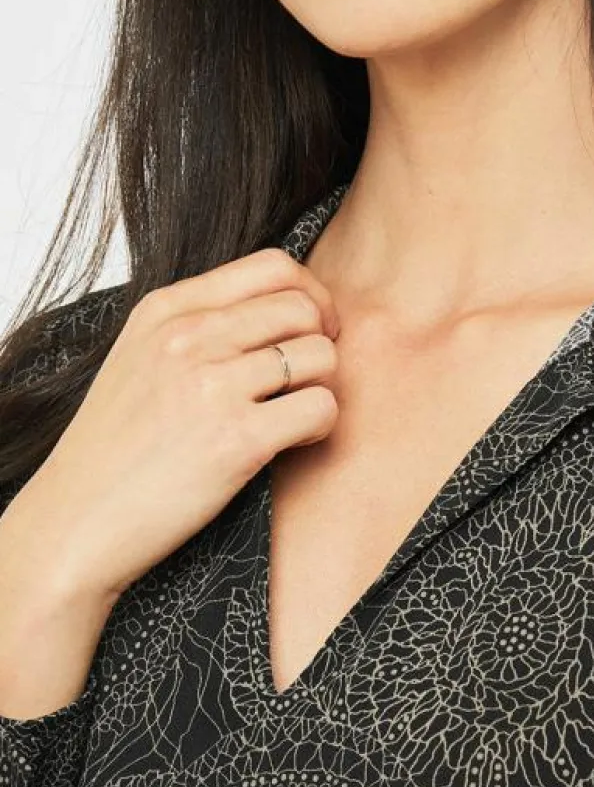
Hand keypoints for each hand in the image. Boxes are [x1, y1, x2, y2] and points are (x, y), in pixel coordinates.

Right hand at [21, 246, 341, 606]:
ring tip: (294, 415)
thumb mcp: (140, 357)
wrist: (76, 520)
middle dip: (323, 342)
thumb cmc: (115, 447)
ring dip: (323, 387)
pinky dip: (320, 427)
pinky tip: (292, 442)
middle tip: (309, 379)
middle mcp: (188, 338)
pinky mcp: (236, 440)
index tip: (312, 329)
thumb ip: (199, 325)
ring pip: (322, 356)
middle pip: (305, 309)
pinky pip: (321, 408)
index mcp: (166, 310)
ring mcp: (211, 387)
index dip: (311, 296)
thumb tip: (279, 306)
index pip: (272, 266)